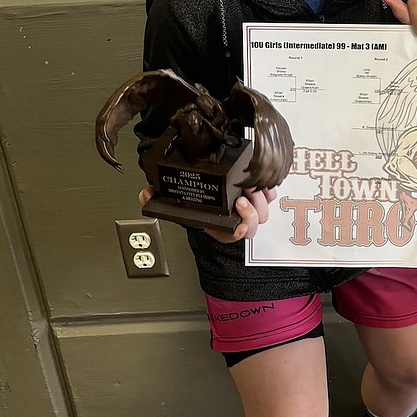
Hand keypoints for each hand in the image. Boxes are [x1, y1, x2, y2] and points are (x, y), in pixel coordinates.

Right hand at [138, 184, 276, 244]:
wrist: (208, 193)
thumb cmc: (197, 202)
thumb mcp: (177, 202)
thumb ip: (158, 199)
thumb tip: (145, 193)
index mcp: (219, 225)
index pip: (233, 235)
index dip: (238, 232)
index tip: (239, 225)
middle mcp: (237, 220)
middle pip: (253, 223)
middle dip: (250, 212)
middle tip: (242, 199)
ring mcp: (250, 209)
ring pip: (263, 211)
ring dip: (259, 200)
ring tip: (250, 188)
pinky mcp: (259, 194)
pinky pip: (270, 195)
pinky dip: (269, 189)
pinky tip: (262, 181)